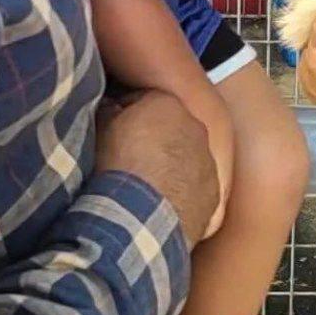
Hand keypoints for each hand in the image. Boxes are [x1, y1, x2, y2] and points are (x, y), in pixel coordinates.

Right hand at [95, 91, 219, 244]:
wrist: (141, 213)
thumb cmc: (118, 165)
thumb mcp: (103, 130)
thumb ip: (110, 111)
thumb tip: (111, 107)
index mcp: (167, 104)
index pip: (144, 101)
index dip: (127, 114)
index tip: (116, 129)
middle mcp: (195, 126)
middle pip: (172, 127)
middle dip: (156, 138)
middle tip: (132, 158)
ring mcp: (208, 160)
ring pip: (188, 157)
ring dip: (173, 165)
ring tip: (147, 185)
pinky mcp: (213, 191)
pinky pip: (197, 186)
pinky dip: (184, 191)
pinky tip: (163, 204)